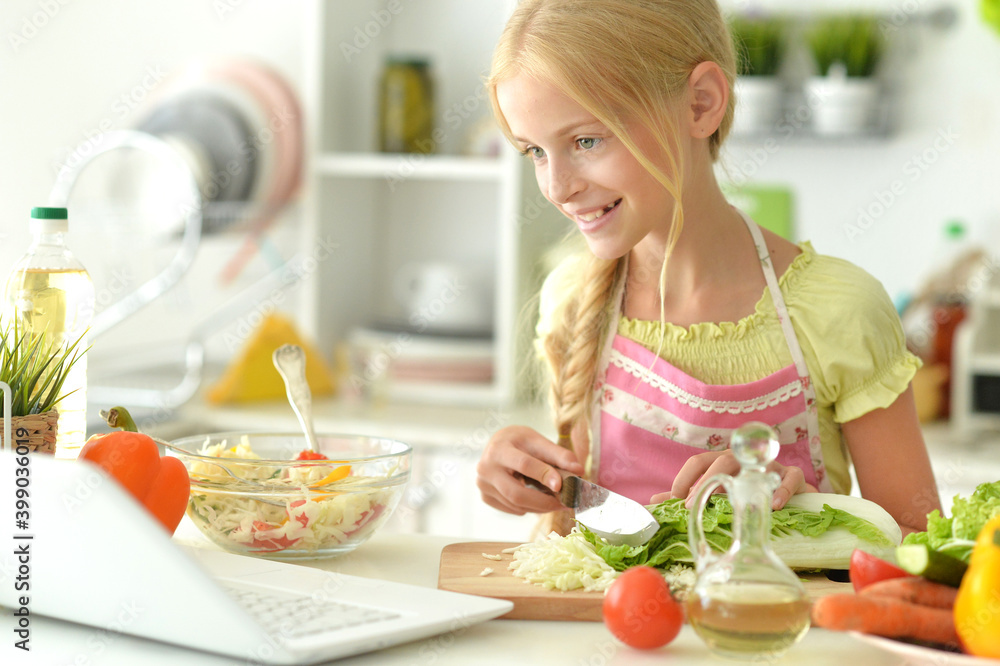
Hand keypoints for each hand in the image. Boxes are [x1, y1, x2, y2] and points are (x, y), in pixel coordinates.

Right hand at [476, 425, 584, 515]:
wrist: (497, 444)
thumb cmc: (519, 441)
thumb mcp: (538, 441)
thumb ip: (559, 455)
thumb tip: (579, 471)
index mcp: (499, 449)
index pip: (524, 465)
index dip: (544, 475)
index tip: (562, 485)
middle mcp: (486, 468)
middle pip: (516, 493)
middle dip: (544, 502)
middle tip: (565, 504)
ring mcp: (483, 485)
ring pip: (515, 505)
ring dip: (540, 507)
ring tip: (557, 502)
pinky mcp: (485, 497)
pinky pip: (512, 509)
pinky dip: (529, 508)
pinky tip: (537, 500)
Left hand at [648, 450, 816, 509]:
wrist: (789, 496)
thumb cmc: (746, 492)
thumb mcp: (717, 494)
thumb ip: (687, 496)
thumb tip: (653, 501)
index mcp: (722, 461)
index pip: (699, 460)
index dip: (685, 477)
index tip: (675, 498)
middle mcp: (744, 459)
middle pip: (724, 459)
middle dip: (707, 480)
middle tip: (691, 504)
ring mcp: (769, 466)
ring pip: (756, 463)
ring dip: (743, 481)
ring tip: (730, 503)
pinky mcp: (793, 476)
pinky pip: (791, 477)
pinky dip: (783, 490)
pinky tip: (775, 505)